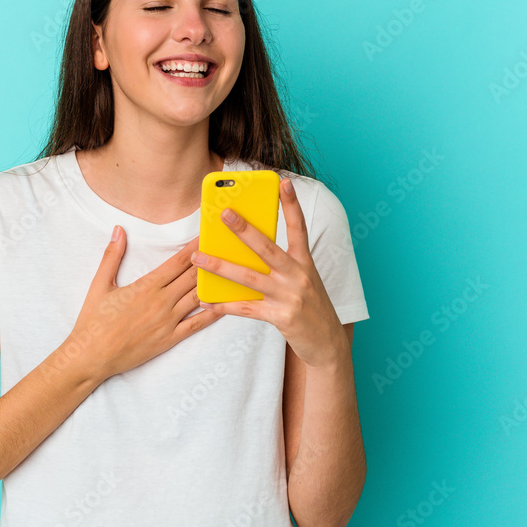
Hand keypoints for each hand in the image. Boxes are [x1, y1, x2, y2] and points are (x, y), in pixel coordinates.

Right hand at [64, 227, 223, 382]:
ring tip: (230, 270)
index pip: (178, 262)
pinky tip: (225, 306)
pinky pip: (196, 324)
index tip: (207, 235)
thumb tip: (118, 230)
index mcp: (146, 286)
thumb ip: (111, 256)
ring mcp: (168, 321)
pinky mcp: (169, 339)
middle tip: (225, 247)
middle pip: (193, 276)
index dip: (195, 247)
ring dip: (213, 283)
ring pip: (197, 297)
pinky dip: (212, 314)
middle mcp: (161, 301)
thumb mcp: (99, 284)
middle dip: (209, 260)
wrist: (92, 356)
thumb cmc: (93, 320)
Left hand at [189, 177, 348, 367]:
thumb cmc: (310, 306)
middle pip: (267, 248)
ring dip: (221, 266)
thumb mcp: (303, 279)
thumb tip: (245, 249)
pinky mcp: (280, 318)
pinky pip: (246, 308)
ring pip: (249, 277)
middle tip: (223, 213)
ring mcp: (289, 297)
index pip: (299, 228)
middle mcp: (298, 276)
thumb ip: (280, 264)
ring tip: (199, 258)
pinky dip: (224, 304)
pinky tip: (207, 299)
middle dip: (243, 230)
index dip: (291, 204)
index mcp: (305, 263)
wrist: (327, 344)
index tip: (283, 182)